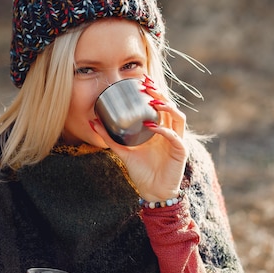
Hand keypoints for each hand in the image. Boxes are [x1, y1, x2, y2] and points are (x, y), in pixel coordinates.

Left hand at [97, 78, 188, 200]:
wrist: (152, 191)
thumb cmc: (141, 171)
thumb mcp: (122, 151)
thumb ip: (109, 137)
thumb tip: (93, 122)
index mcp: (160, 128)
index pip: (159, 105)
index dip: (153, 91)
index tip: (141, 80)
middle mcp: (170, 131)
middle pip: (170, 107)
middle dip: (160, 93)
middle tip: (147, 84)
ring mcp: (177, 141)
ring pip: (178, 117)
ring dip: (167, 107)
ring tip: (153, 101)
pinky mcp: (180, 152)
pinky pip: (175, 137)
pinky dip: (164, 131)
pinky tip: (153, 127)